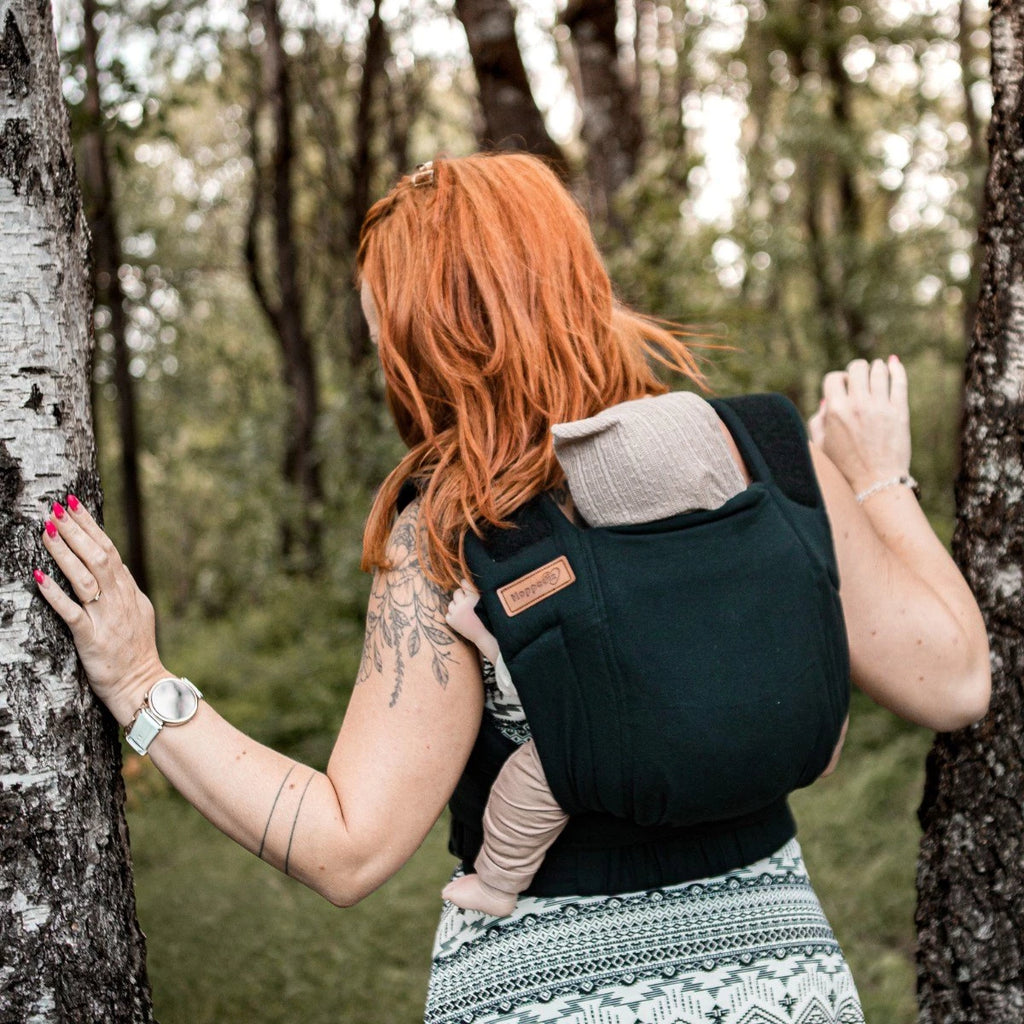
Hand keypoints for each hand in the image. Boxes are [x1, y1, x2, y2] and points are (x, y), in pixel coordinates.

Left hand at [34, 497, 166, 725]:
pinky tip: (39, 576)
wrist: (140, 685)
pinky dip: (55, 593)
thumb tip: (111, 564)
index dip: (90, 526)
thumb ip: (123, 589)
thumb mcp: (137, 613)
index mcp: (128, 592)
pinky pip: (71, 612)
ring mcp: (106, 618)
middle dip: (75, 531)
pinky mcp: (92, 639)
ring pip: (84, 578)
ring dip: (64, 552)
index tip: (73, 505)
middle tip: (55, 509)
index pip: (109, 550)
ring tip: (46, 530)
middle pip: (97, 557)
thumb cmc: (135, 651)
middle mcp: (119, 600)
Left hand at [445, 579, 498, 662]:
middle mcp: (463, 604)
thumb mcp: (486, 601)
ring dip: (457, 606)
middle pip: (456, 593)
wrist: (484, 636)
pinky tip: (461, 619)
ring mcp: (456, 613)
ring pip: (451, 603)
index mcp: (474, 597)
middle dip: (461, 596)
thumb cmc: (488, 617)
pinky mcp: (451, 621)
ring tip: (465, 612)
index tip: (468, 588)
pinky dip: (453, 615)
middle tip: (467, 602)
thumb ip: (477, 590)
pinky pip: (448, 613)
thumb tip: (466, 579)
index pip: (464, 583)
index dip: (466, 585)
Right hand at [808, 356, 910, 494]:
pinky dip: (896, 368)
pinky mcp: (899, 412)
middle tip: (860, 380)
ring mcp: (880, 407)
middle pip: (857, 368)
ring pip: (878, 370)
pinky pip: (899, 381)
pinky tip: (893, 363)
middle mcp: (857, 405)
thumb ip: (817, 420)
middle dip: (856, 370)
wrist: (875, 483)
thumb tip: (826, 400)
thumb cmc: (845, 467)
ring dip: (875, 368)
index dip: (837, 380)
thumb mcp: (821, 445)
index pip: (833, 377)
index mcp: (835, 411)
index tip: (843, 388)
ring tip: (876, 373)